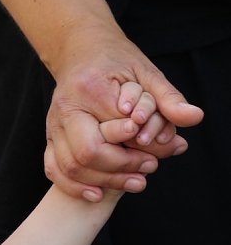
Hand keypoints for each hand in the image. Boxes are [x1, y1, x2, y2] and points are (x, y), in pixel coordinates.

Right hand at [44, 33, 202, 201]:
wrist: (80, 51)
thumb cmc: (115, 62)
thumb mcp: (146, 73)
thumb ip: (168, 98)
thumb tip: (194, 116)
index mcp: (89, 89)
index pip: (115, 131)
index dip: (141, 147)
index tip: (161, 149)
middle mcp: (65, 108)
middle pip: (88, 153)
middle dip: (122, 168)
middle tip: (150, 166)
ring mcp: (53, 124)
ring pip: (71, 166)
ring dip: (104, 181)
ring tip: (135, 181)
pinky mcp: (50, 136)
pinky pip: (54, 168)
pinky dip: (73, 186)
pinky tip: (97, 193)